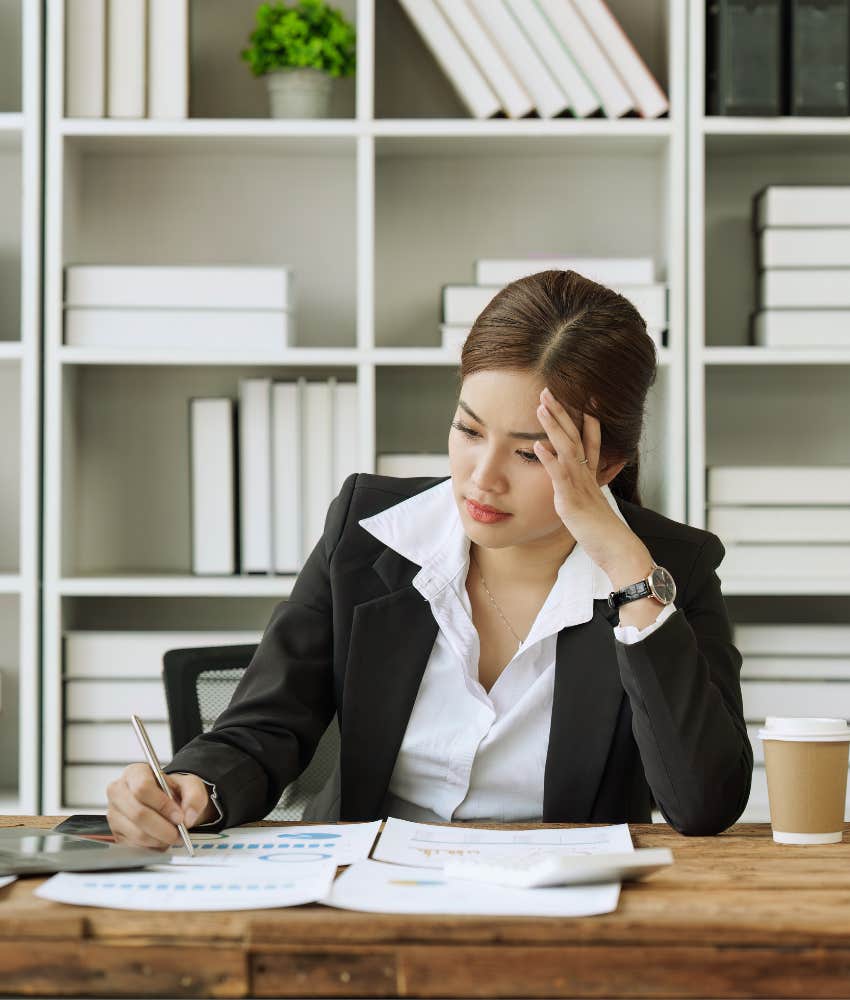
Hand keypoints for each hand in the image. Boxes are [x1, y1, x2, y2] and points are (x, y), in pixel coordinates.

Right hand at [106, 764, 211, 849]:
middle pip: (138, 813)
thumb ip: (194, 796)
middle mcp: (119, 792)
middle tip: (179, 832)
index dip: (162, 804)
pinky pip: (135, 845)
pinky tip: (162, 838)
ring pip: (137, 833)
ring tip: (173, 835)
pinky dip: (152, 845)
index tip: (178, 816)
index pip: (142, 788)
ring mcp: (115, 813)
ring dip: (160, 839)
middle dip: (163, 827)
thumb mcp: (190, 785)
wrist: (166, 802)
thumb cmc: (173, 790)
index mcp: (135, 773)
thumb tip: (188, 816)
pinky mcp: (116, 832)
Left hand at [533, 386, 648, 572]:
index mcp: (591, 477)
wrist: (619, 552)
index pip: (589, 441)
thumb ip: (584, 497)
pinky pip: (560, 475)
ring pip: (568, 448)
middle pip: (575, 437)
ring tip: (542, 406)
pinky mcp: (572, 500)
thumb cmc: (604, 535)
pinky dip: (549, 458)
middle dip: (561, 413)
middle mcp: (587, 476)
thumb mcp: (592, 511)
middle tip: (548, 391)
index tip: (582, 399)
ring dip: (554, 426)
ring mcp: (581, 486)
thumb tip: (576, 493)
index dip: (586, 419)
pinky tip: (537, 444)